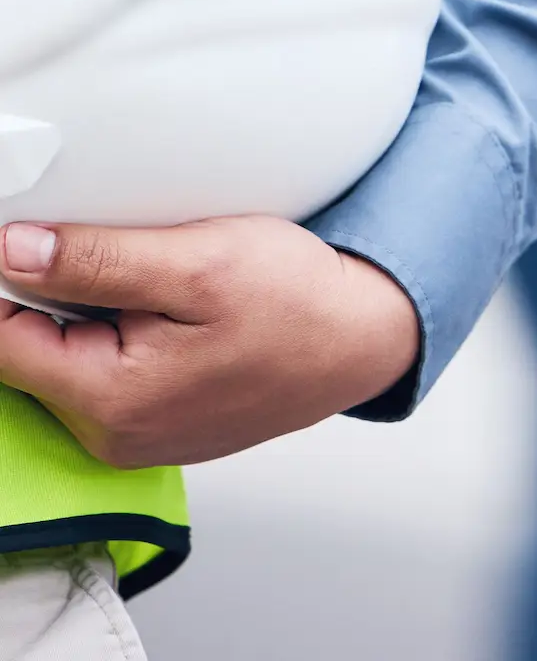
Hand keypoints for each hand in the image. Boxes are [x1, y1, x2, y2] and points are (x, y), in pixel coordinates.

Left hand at [0, 215, 420, 467]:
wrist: (364, 337)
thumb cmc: (298, 302)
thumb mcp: (201, 261)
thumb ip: (98, 260)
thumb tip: (12, 251)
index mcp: (111, 400)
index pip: (2, 340)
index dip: (12, 279)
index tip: (46, 236)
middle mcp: (112, 435)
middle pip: (31, 354)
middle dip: (57, 296)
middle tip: (128, 253)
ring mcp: (135, 437)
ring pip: (68, 364)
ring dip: (91, 316)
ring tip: (159, 281)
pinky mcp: (158, 426)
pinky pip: (106, 378)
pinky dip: (122, 336)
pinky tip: (169, 311)